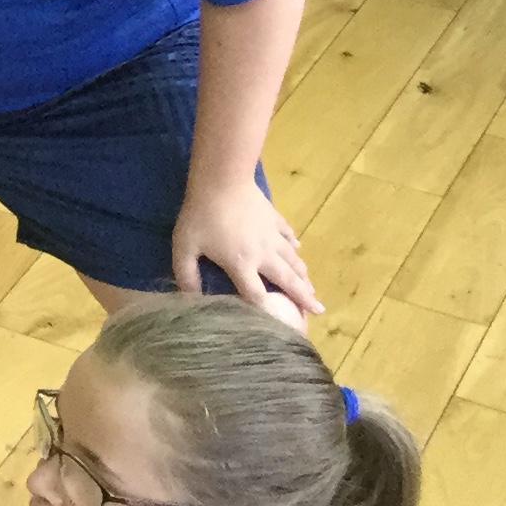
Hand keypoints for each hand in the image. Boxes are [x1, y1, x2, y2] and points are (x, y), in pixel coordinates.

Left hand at [171, 180, 323, 322]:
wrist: (222, 179)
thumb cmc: (200, 215)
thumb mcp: (185, 247)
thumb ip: (186, 275)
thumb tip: (189, 299)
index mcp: (241, 263)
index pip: (257, 295)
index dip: (269, 312)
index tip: (282, 326)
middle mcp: (263, 254)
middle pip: (287, 280)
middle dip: (304, 297)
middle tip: (319, 310)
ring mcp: (272, 235)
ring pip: (292, 260)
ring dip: (303, 275)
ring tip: (313, 289)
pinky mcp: (274, 219)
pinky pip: (288, 235)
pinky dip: (294, 245)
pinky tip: (298, 250)